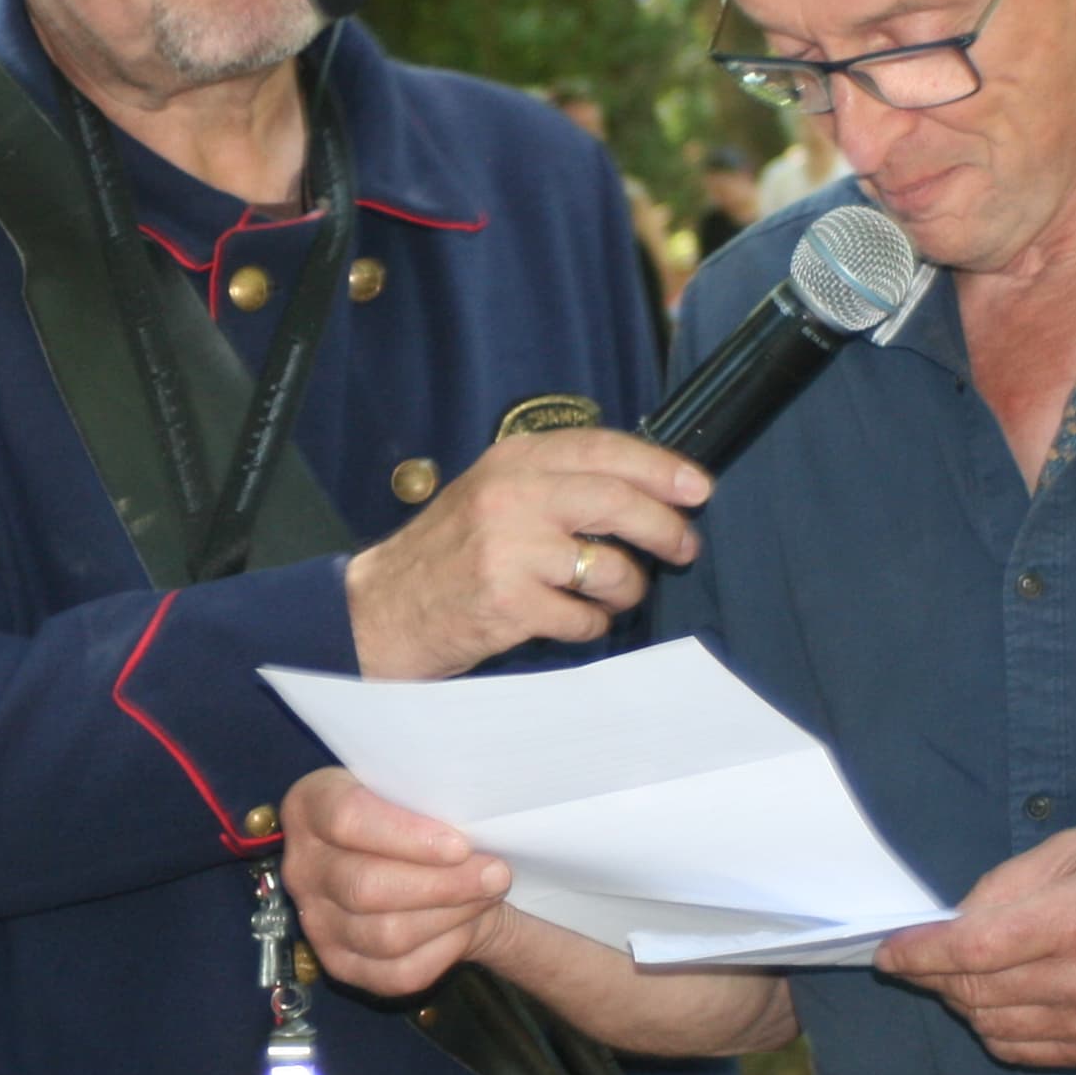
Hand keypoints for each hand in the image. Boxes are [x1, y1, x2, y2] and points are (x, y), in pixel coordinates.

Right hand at [281, 766, 517, 996]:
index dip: (406, 836)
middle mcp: (300, 866)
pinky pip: (394, 973)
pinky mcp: (339, 963)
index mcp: (309, 806)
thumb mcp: (414, 790)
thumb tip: (475, 829)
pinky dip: (440, 953)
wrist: (410, 861)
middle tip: (496, 875)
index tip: (461, 845)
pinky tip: (466, 927)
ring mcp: (315, 920)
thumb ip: (430, 800)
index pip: (347, 819)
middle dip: (443, 884)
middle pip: (366, 886)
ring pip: (385, 935)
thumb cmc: (414, 816)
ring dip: (449, 918)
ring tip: (486, 896)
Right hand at [344, 429, 710, 679]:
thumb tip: (644, 487)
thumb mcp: (492, 495)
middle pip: (619, 502)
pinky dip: (589, 625)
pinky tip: (568, 622)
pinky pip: (584, 618)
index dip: (661, 467)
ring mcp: (508, 550)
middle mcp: (510, 496)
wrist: (378, 611)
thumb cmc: (446, 557)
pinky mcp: (508, 603)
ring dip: (626, 589)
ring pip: (610, 566)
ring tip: (611, 596)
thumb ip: (553, 483)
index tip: (697, 487)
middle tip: (684, 547)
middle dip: (666, 528)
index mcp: (511, 461)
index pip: (602, 449)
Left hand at [871, 824, 1075, 1067]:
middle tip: (917, 953)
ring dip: (960, 1000)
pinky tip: (995, 996)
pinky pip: (1022, 1048)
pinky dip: (993, 1025)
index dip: (919, 952)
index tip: (887, 951)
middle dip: (933, 974)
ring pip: (992, 1025)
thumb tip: (953, 920)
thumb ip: (1008, 883)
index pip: (972, 949)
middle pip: (975, 990)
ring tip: (959, 970)